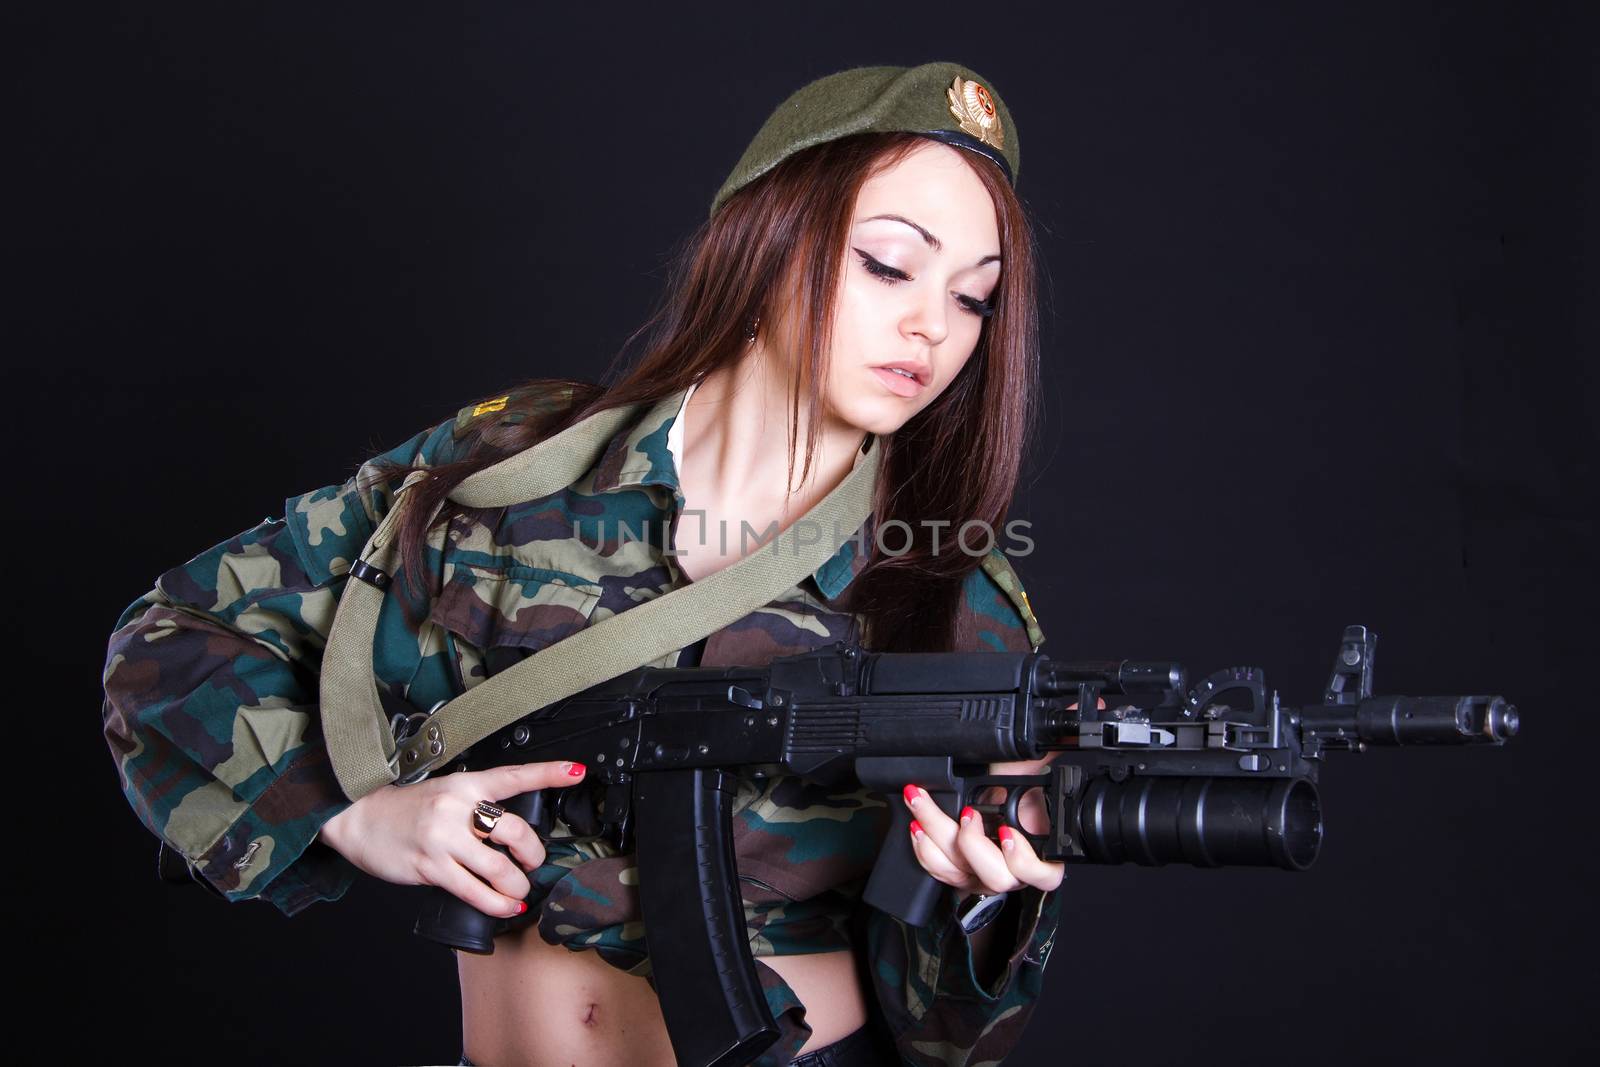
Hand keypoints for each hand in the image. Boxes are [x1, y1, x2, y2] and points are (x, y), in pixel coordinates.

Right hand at [318, 760, 587, 917]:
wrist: (358, 816)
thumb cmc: (405, 808)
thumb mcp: (444, 793)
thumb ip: (475, 805)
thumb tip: (508, 832)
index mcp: (465, 784)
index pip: (514, 776)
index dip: (549, 774)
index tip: (577, 772)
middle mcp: (457, 808)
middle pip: (516, 831)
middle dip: (533, 853)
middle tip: (532, 862)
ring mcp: (443, 838)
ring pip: (499, 868)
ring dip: (517, 885)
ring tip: (517, 890)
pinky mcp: (431, 867)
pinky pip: (474, 891)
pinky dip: (496, 903)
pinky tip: (505, 906)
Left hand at [901, 696, 1103, 898]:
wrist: (982, 796)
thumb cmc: (1008, 785)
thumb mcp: (1030, 762)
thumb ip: (1058, 740)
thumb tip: (1082, 712)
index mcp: (1040, 851)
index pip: (1044, 874)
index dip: (1025, 860)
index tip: (1007, 831)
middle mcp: (1011, 869)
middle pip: (996, 877)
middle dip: (974, 845)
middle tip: (965, 814)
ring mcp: (981, 874)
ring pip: (960, 874)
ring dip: (938, 840)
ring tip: (924, 808)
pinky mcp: (956, 873)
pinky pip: (939, 872)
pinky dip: (924, 850)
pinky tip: (917, 826)